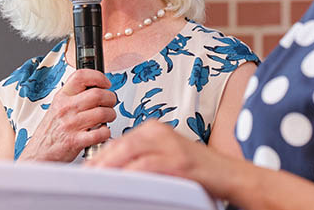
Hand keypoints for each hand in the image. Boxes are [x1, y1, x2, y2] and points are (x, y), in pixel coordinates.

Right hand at [17, 69, 116, 161]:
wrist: (37, 154)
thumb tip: (97, 87)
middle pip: (98, 94)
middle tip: (110, 103)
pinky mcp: (75, 141)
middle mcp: (66, 108)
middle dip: (110, 98)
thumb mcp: (57, 107)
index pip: (81, 76)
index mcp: (62, 97)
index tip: (105, 83)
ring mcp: (71, 125)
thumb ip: (74, 96)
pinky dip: (106, 132)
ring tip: (107, 118)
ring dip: (110, 115)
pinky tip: (102, 132)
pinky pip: (100, 133)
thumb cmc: (51, 131)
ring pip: (102, 112)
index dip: (98, 77)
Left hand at [86, 120, 234, 199]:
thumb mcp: (164, 156)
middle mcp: (160, 133)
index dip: (100, 157)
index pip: (118, 141)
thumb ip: (141, 157)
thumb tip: (112, 168)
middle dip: (101, 164)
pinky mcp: (178, 162)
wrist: (227, 175)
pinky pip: (147, 167)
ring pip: (130, 153)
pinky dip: (131, 176)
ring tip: (97, 182)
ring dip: (111, 169)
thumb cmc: (196, 169)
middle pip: (120, 145)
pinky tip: (121, 185)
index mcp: (154, 129)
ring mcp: (170, 146)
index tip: (88, 172)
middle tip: (87, 179)